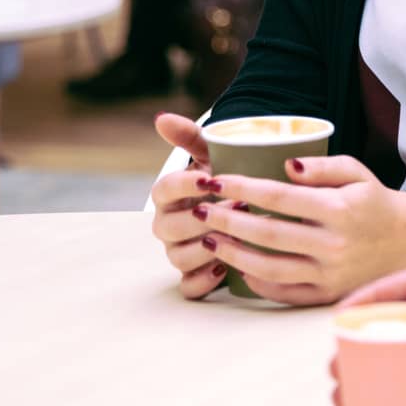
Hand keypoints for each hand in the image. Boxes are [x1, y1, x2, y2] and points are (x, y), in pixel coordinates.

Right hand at [148, 113, 226, 299]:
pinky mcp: (192, 276)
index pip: (163, 189)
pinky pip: (188, 287)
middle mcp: (167, 225)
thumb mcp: (213, 154)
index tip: (210, 178)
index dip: (184, 185)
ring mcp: (178, 251)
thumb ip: (189, 136)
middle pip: (168, 227)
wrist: (245, 208)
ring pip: (178, 257)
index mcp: (167, 195)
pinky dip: (204, 280)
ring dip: (206, 248)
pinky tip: (225, 268)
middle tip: (236, 209)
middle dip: (201, 219)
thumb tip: (160, 118)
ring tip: (235, 238)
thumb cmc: (226, 178)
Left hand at [192, 155, 405, 305]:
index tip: (215, 179)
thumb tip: (284, 164)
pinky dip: (257, 283)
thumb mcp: (356, 172)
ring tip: (210, 240)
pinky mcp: (328, 295)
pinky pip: (285, 293)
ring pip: (270, 268)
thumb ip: (321, 166)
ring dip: (234, 255)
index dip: (242, 188)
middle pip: (268, 235)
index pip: (279, 197)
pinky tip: (238, 268)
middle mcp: (333, 244)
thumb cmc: (375, 201)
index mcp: (339, 209)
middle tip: (200, 210)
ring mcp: (330, 274)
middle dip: (227, 221)